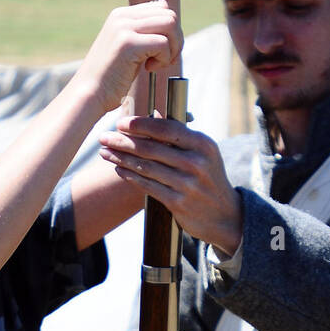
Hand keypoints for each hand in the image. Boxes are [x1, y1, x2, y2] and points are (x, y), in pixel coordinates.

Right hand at [76, 2, 181, 114]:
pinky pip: (163, 43)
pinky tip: (149, 69)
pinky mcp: (128, 43)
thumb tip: (171, 22)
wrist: (89, 95)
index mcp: (121, 15)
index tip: (163, 52)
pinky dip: (163, 59)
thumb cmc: (110, 79)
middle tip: (165, 60)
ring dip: (173, 47)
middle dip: (176, 40)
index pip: (161, 7)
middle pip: (169, 14)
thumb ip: (144, 33)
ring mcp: (124, 28)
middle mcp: (122, 16)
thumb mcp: (127, 48)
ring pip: (170, 24)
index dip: (170, 31)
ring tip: (158, 64)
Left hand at [99, 116, 243, 254]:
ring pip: (146, 167)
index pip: (166, 128)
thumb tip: (151, 116)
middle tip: (104, 137)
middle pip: (151, 148)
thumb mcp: (204, 153)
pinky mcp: (178, 203)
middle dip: (123, 141)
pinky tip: (118, 169)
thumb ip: (180, 136)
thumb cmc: (208, 177)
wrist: (225, 215)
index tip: (120, 123)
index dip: (140, 124)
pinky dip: (130, 177)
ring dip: (121, 158)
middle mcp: (196, 162)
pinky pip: (148, 186)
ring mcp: (187, 184)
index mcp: (202, 144)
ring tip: (105, 152)